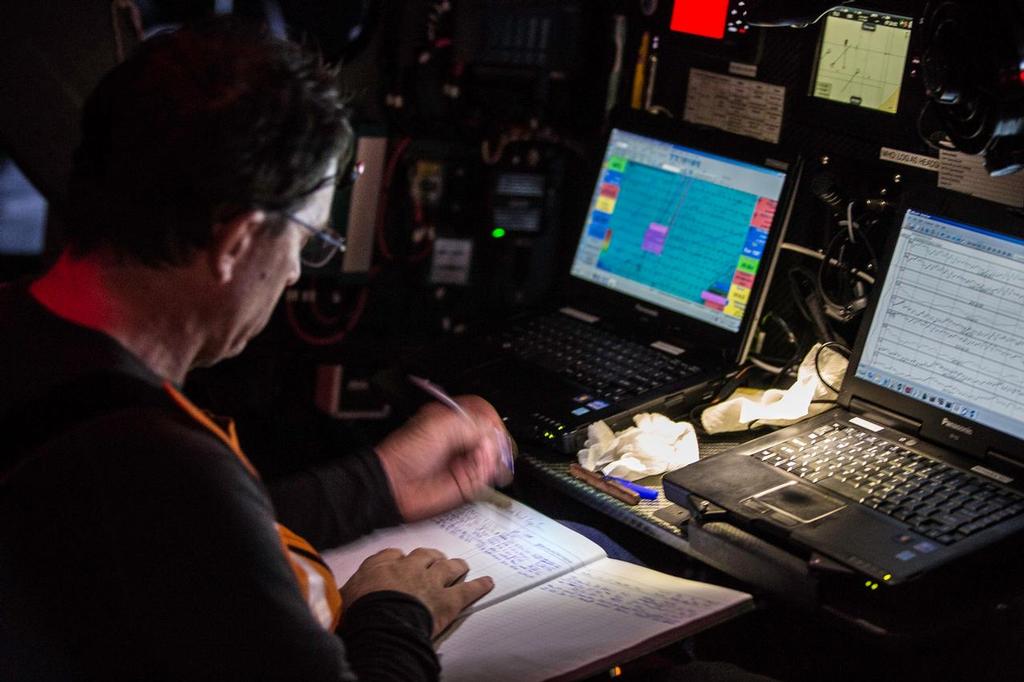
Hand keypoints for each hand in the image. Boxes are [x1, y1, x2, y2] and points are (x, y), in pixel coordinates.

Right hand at [341, 547, 493, 636]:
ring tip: (461, 566)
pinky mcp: (448, 600)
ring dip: (455, 566)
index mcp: (383, 566)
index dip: (400, 558)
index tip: (402, 560)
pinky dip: (479, 586)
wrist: (382, 624)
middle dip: (431, 556)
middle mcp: (409, 568)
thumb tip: (339, 589)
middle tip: (436, 559)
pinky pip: (467, 590)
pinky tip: (487, 583)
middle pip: (425, 555)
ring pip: (448, 567)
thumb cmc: (360, 613)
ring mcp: (431, 583)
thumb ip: (350, 587)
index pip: (393, 554)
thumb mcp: (345, 595)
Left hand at [375, 395, 511, 521]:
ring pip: (494, 456)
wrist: (395, 485)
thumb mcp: (440, 425)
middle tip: (486, 446)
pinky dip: (488, 473)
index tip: (493, 428)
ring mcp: (464, 460)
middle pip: (492, 435)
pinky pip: (488, 476)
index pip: (483, 413)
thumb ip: (472, 423)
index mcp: (452, 419)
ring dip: (491, 457)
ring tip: (479, 460)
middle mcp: (460, 440)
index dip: (491, 420)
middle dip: (493, 440)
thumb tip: (492, 435)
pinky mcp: (467, 481)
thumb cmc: (405, 453)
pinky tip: (479, 471)